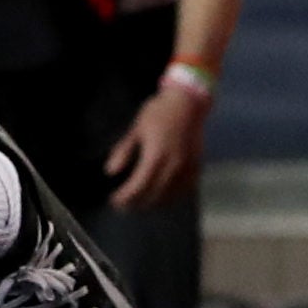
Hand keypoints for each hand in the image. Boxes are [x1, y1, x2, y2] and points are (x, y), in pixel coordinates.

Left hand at [104, 75, 206, 206]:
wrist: (188, 103)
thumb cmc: (159, 112)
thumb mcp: (136, 128)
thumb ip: (123, 151)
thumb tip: (110, 171)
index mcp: (157, 156)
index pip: (139, 186)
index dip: (125, 197)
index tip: (114, 201)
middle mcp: (174, 166)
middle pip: (153, 195)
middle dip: (136, 203)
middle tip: (123, 205)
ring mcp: (188, 169)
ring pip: (170, 196)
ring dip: (153, 203)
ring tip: (139, 203)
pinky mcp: (197, 167)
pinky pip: (184, 191)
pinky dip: (171, 197)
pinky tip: (161, 198)